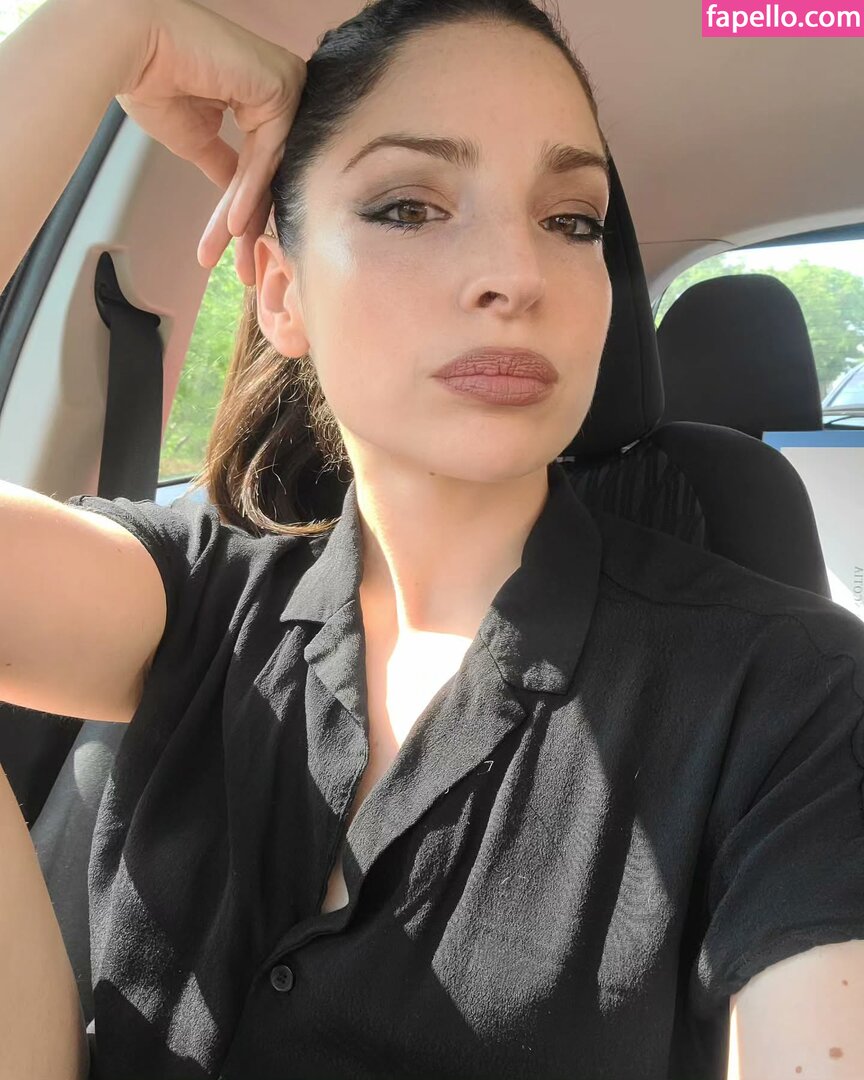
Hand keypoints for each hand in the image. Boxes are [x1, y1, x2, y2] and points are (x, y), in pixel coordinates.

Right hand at [115, 0, 305, 284]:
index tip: (233, 255)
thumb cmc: (153, 78)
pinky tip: (234, 225)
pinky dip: (249, 191)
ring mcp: (287, 87)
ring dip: (247, 220)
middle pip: (269, 173)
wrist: (132, 45)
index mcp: (263, 98)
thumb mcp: (196, 138)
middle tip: (242, 272)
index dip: (243, 214)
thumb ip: (225, 166)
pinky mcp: (283, 87)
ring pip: (268, 170)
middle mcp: (281, 91)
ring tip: (235, 260)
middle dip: (250, 228)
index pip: (259, 168)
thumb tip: (238, 201)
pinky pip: (267, 154)